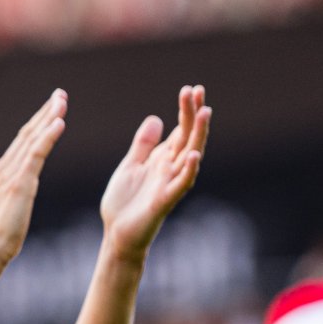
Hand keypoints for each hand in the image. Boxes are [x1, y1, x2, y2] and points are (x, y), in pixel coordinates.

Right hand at [0, 90, 68, 270]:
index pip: (21, 142)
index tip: (52, 109)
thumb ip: (16, 192)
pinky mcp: (18, 184)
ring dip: (48, 118)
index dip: (38, 124)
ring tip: (62, 101)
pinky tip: (59, 123)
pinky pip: (35, 154)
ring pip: (31, 139)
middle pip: (26, 134)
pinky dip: (47, 137)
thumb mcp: (9, 209)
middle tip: (60, 94)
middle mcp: (1, 169)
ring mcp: (8, 175)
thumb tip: (26, 185)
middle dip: (44, 112)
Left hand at [99, 85, 211, 260]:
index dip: (187, 110)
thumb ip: (143, 145)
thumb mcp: (130, 166)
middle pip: (187, 136)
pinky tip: (193, 155)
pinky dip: (189, 170)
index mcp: (162, 159)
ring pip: (190, 155)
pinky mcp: (165, 200)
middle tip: (197, 91)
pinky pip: (181, 184)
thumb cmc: (124, 203)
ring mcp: (170, 183)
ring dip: (198, 135)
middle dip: (193, 114)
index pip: (180, 130)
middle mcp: (170, 168)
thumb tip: (156, 119)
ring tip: (205, 113)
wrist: (117, 234)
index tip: (192, 89)